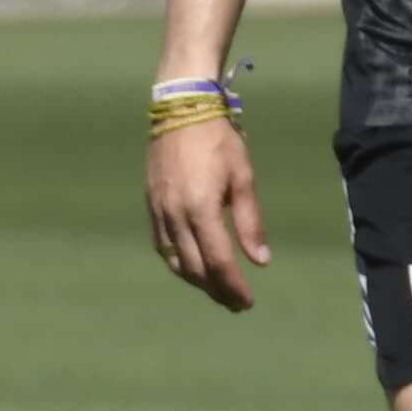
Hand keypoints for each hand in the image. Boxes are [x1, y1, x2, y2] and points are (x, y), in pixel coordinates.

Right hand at [146, 115, 269, 311]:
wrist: (179, 107)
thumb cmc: (218, 139)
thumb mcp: (243, 177)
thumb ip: (250, 222)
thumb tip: (260, 261)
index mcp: (201, 208)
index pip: (218, 261)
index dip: (233, 286)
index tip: (247, 302)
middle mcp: (175, 215)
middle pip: (194, 269)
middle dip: (216, 290)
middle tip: (235, 303)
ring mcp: (158, 211)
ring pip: (174, 262)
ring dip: (197, 281)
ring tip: (217, 290)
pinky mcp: (150, 205)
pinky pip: (161, 246)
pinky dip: (178, 263)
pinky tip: (192, 267)